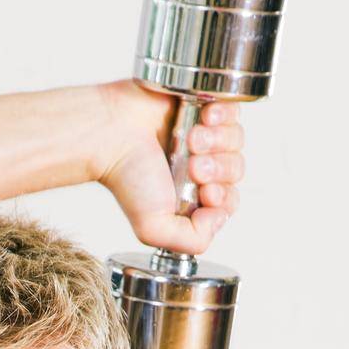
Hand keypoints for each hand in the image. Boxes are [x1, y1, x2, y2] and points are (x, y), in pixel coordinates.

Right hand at [95, 77, 245, 255]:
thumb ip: (191, 241)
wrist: (112, 134)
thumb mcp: (154, 228)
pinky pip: (233, 110)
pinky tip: (202, 118)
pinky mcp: (203, 106)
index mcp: (191, 197)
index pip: (228, 201)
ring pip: (236, 141)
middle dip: (218, 169)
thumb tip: (218, 220)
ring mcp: (203, 137)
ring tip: (190, 139)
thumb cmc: (126, 176)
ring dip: (217, 141)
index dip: (223, 197)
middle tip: (192, 166)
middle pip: (235, 171)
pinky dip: (222, 114)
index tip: (204, 192)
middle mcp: (199, 168)